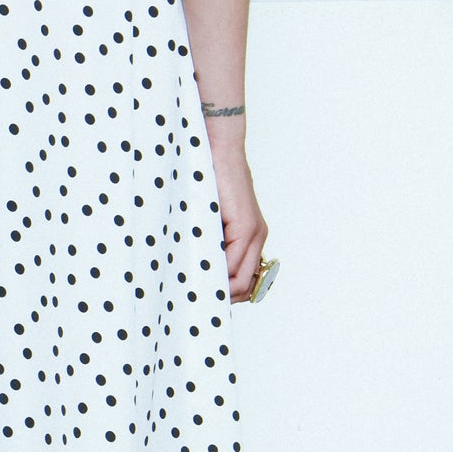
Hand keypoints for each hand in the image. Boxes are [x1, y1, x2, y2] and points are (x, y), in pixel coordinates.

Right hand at [204, 125, 268, 301]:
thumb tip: (194, 268)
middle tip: (197, 301)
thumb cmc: (207, 178)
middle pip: (246, 286)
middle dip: (223, 298)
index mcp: (251, 237)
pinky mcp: (246, 227)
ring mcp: (254, 233)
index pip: (246, 281)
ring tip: (195, 292)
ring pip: (240, 280)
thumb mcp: (208, 218)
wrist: (218, 149)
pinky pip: (233, 264)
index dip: (226, 294)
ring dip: (218, 289)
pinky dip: (216, 275)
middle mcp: (258, 238)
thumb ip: (208, 240)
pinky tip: (197, 275)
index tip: (203, 299)